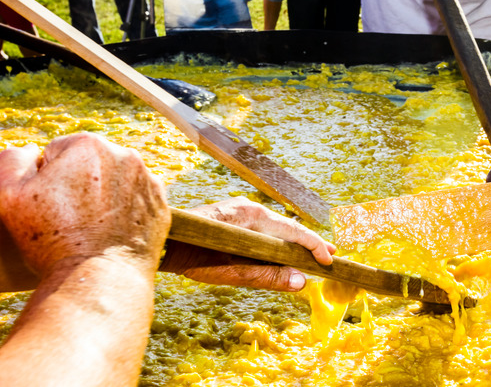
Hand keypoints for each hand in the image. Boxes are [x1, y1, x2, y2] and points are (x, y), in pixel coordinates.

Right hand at [0, 133, 170, 276]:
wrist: (100, 278)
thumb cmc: (52, 240)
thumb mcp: (10, 196)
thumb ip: (12, 161)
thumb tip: (30, 151)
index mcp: (90, 145)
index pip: (57, 152)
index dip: (45, 178)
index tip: (48, 203)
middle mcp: (126, 156)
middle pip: (89, 164)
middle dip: (76, 183)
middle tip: (66, 217)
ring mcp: (148, 180)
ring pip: (113, 181)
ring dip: (102, 196)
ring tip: (88, 226)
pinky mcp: (161, 204)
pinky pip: (135, 201)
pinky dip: (124, 212)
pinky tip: (110, 231)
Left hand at [159, 197, 335, 290]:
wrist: (160, 243)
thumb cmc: (192, 258)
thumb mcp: (232, 272)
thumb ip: (267, 276)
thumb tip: (301, 282)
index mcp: (252, 216)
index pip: (293, 231)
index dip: (314, 246)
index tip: (330, 260)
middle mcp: (249, 207)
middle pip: (287, 227)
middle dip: (308, 243)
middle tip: (331, 256)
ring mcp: (239, 209)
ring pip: (275, 227)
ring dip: (292, 241)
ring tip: (311, 254)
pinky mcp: (232, 215)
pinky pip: (261, 227)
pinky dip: (275, 239)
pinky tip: (281, 250)